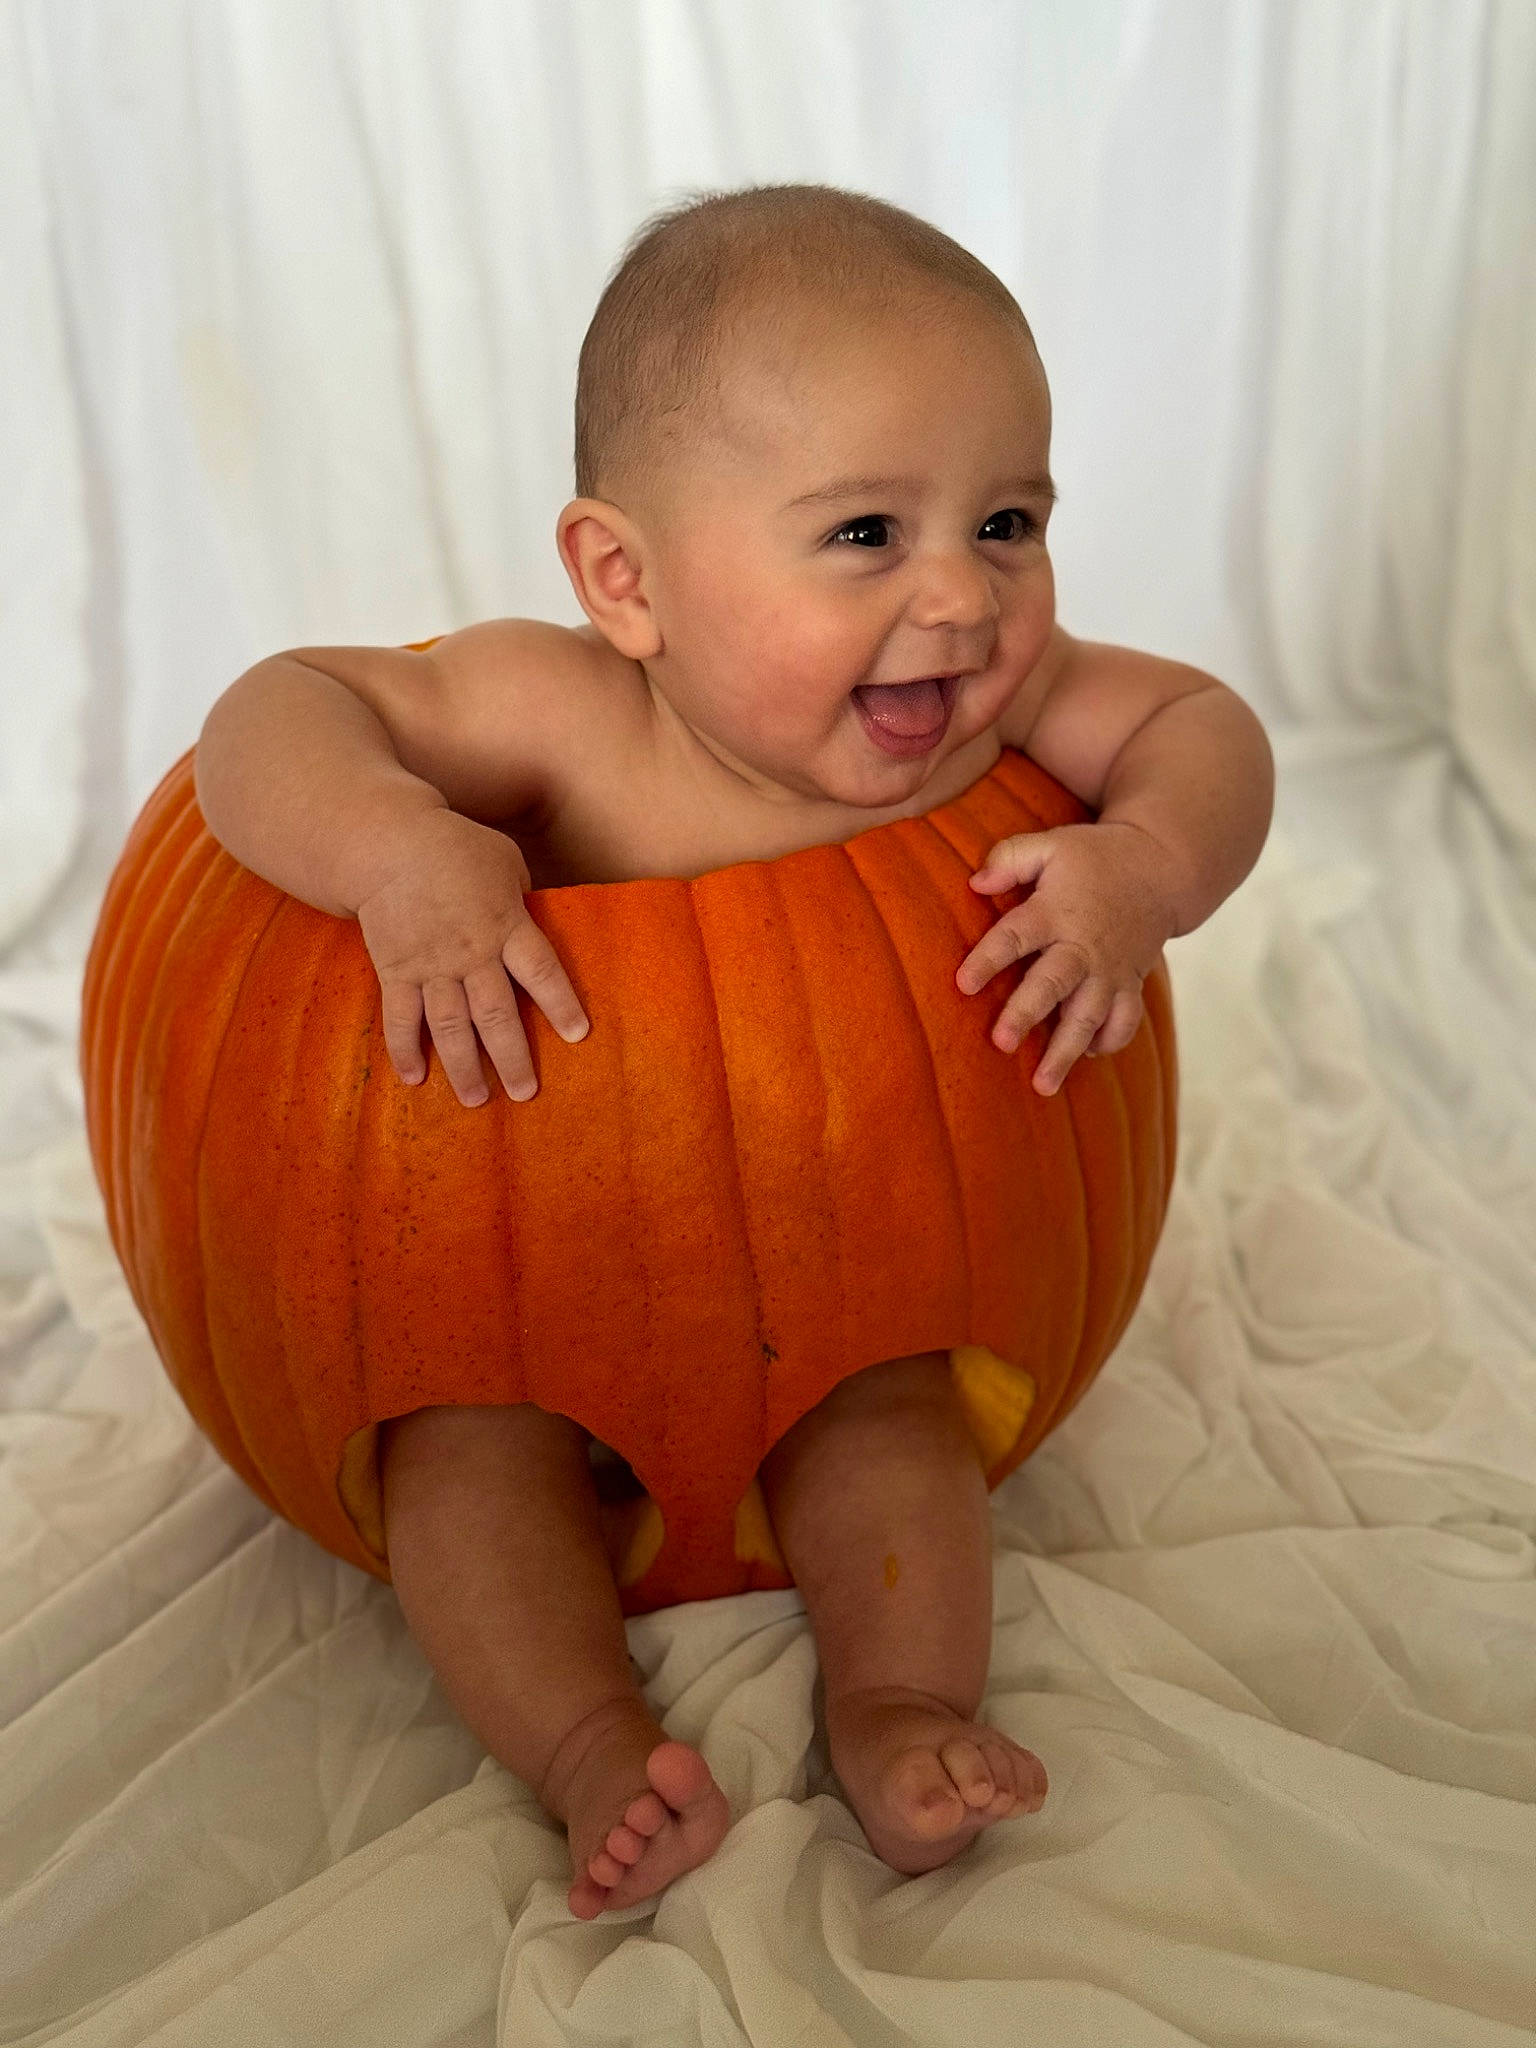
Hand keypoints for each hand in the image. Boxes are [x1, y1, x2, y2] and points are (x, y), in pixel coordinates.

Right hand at [355, 809, 588, 1106]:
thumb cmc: (455, 846)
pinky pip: (400, 1017)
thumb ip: (523, 897)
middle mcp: (471, 953)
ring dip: (464, 1067)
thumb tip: (536, 921)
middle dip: (512, 1057)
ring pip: (450, 1026)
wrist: (388, 841)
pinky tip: (415, 1079)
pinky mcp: (395, 970)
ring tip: (476, 1100)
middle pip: (496, 1013)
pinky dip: (406, 1049)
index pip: (541, 971)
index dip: (560, 1004)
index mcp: (506, 924)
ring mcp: (431, 966)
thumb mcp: (504, 861)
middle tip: (525, 1093)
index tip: (577, 1036)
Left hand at [954, 821, 1176, 1094]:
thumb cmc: (1093, 858)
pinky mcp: (1130, 985)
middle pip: (1053, 984)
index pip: (1016, 936)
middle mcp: (1083, 946)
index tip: (962, 983)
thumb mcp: (1051, 845)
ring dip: (1066, 1051)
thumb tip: (975, 883)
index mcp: (1055, 911)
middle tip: (1001, 1042)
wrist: (1161, 868)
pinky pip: (1125, 1022)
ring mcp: (1110, 970)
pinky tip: (1085, 1056)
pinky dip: (1109, 1042)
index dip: (989, 958)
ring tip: (1042, 1085)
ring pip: (1089, 1016)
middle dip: (1027, 1014)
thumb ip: (1010, 858)